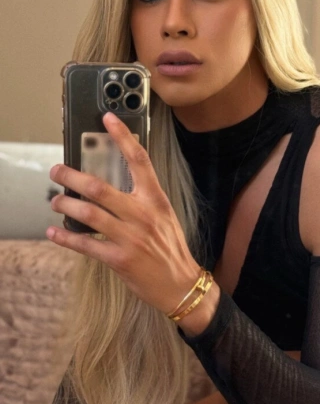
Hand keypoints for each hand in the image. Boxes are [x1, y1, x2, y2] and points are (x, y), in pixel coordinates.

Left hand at [47, 112, 203, 317]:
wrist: (180, 284)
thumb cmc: (170, 249)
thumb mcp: (164, 217)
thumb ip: (143, 199)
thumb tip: (113, 185)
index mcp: (156, 200)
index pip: (139, 161)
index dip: (123, 138)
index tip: (108, 119)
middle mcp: (142, 215)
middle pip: (100, 188)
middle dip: (72, 177)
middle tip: (57, 171)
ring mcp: (130, 238)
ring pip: (89, 214)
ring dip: (66, 205)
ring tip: (55, 201)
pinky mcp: (119, 259)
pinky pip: (86, 245)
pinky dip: (66, 238)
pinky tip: (54, 232)